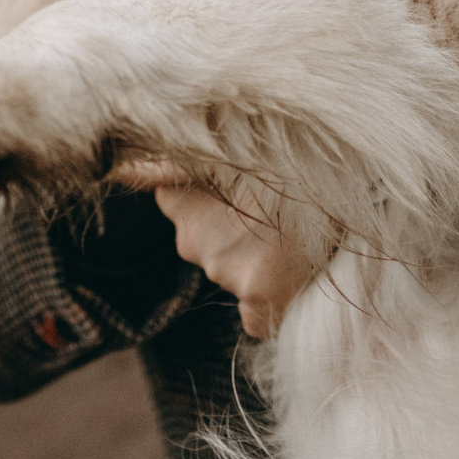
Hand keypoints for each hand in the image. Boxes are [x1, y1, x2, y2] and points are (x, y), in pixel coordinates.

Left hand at [110, 162, 318, 337]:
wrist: (336, 175)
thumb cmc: (282, 152)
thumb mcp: (228, 140)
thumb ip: (170, 161)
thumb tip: (121, 168)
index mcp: (176, 198)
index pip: (176, 205)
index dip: (209, 200)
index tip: (236, 192)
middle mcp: (190, 240)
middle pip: (206, 246)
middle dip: (233, 234)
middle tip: (274, 210)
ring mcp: (223, 272)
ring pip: (233, 275)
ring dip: (256, 261)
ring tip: (293, 231)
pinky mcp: (258, 300)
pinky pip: (256, 318)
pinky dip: (270, 307)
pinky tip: (293, 278)